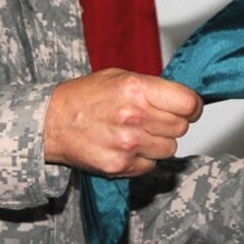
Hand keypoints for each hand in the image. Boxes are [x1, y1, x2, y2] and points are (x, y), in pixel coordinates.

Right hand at [44, 69, 202, 176]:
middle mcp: (135, 117)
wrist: (51, 123)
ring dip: (159, 142)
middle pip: (182, 127)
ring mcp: (128, 144)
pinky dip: (143, 159)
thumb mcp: (120, 77)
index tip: (188, 108)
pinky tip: (125, 147)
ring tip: (137, 133)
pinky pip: (151, 165)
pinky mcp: (120, 166)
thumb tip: (185, 100)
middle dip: (173, 123)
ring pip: (170, 149)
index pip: (189, 103)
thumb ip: (154, 88)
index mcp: (137, 89)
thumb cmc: (84, 97)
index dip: (192, 107)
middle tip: (154, 119)